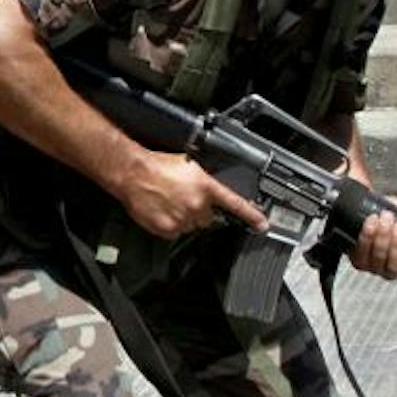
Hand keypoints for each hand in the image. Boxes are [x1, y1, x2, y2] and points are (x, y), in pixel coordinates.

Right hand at [117, 150, 266, 241]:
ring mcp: (183, 219)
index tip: (262, 224)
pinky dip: (171, 224)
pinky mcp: (168, 229)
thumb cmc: (157, 165)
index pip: (235, 204)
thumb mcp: (188, 164)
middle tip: (184, 198)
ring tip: (170, 202)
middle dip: (200, 210)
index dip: (251, 216)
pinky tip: (163, 210)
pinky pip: (176, 232)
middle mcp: (197, 204)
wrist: (133, 173)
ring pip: (191, 225)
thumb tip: (210, 189)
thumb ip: (204, 180)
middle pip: (208, 217)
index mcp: (205, 187)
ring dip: (185, 217)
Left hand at [350, 201, 396, 290]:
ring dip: (383, 238)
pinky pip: (360, 254)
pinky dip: (367, 236)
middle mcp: (391, 269)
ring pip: (378, 261)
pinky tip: (372, 222)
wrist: (373, 207)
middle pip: (395, 270)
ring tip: (386, 218)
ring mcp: (373, 265)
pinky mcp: (357, 258)